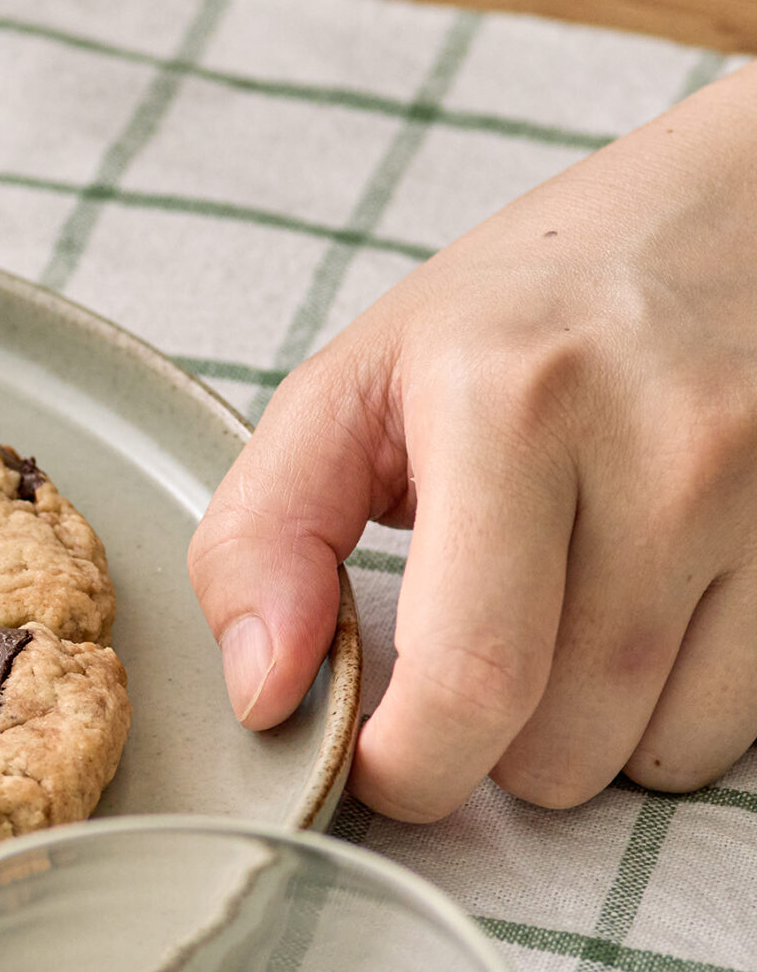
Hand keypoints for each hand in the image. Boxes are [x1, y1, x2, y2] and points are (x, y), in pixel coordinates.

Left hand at [189, 64, 756, 821]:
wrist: (749, 205)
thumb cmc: (535, 306)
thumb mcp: (360, 378)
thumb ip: (267, 532)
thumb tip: (262, 691)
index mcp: (514, 403)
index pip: (470, 680)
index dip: (407, 767)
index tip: (376, 759)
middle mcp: (667, 452)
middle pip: (557, 742)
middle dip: (482, 748)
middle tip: (458, 663)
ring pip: (651, 755)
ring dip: (580, 734)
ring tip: (554, 619)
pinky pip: (737, 725)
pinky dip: (671, 709)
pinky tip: (642, 612)